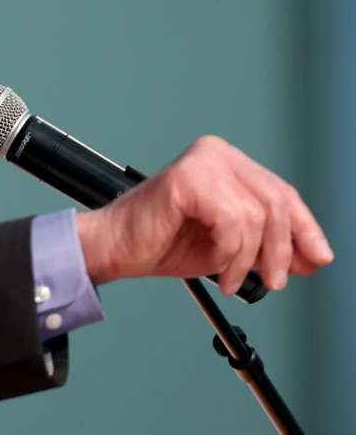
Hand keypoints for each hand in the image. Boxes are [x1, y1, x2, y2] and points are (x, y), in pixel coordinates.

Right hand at [75, 135, 333, 293]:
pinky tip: (215, 268)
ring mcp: (202, 162)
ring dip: (247, 259)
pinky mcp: (188, 178)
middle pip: (277, 202)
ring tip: (229, 277)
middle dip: (280, 250)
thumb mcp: (230, 247)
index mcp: (227, 162)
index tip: (318, 258)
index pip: (283, 192)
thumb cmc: (160, 242)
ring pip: (257, 216)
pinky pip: (232, 221)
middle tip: (273, 280)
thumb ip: (269, 245)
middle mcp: (216, 154)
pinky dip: (228, 253)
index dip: (306, 229)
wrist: (115, 249)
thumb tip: (312, 256)